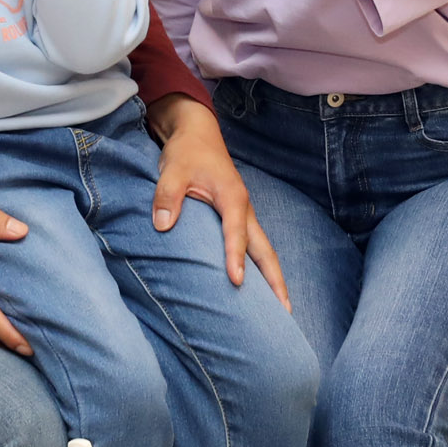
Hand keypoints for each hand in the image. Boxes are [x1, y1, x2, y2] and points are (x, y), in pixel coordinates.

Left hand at [150, 103, 288, 305]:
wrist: (198, 135)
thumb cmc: (187, 152)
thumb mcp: (172, 169)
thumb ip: (167, 196)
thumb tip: (163, 225)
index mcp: (232, 196)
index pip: (236, 232)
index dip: (235, 256)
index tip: (235, 281)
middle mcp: (244, 209)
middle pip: (264, 249)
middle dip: (275, 280)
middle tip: (284, 311)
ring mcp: (244, 215)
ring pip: (263, 250)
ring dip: (272, 278)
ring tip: (281, 311)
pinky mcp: (238, 219)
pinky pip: (253, 247)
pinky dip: (260, 268)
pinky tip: (258, 290)